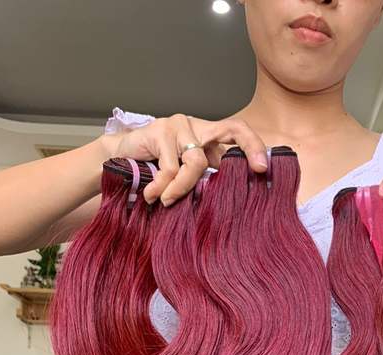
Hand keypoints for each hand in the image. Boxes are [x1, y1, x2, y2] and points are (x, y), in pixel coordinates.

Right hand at [101, 114, 268, 206]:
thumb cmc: (155, 171)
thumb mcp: (185, 174)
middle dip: (249, 148)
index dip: (253, 146)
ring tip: (167, 201)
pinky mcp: (159, 131)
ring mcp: (179, 126)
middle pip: (231, 130)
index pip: (237, 132)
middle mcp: (197, 126)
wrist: (119, 159)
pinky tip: (151, 196)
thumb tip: (233, 198)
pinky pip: (170, 168)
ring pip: (196, 162)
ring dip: (182, 188)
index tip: (263, 168)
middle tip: (257, 170)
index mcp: (207, 136)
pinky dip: (162, 187)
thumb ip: (206, 178)